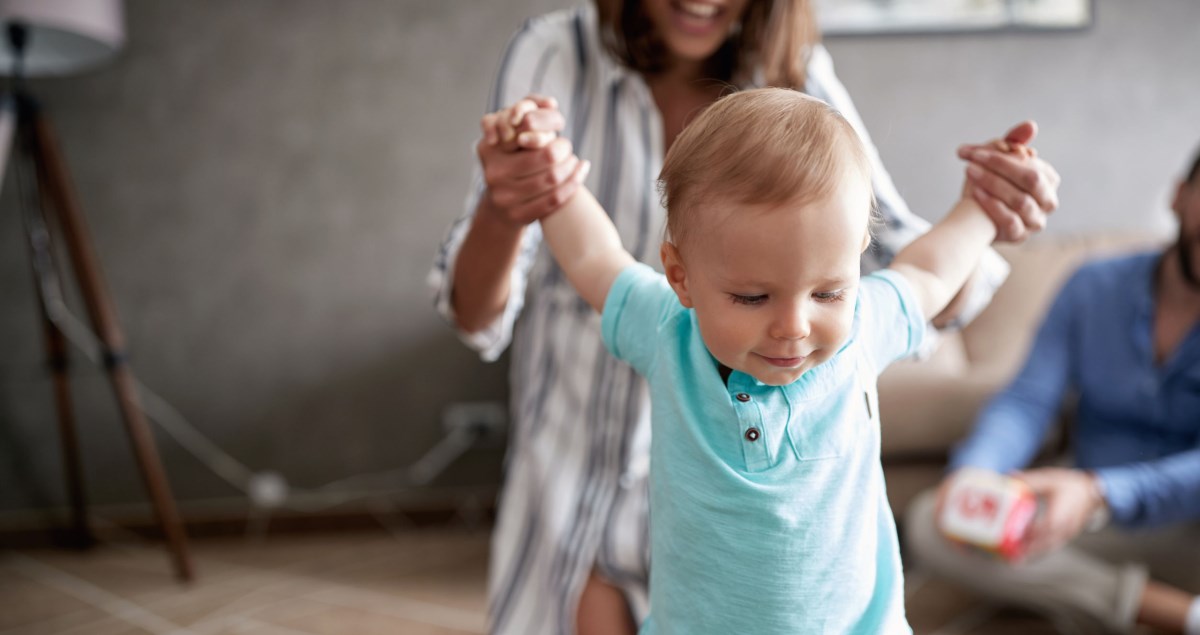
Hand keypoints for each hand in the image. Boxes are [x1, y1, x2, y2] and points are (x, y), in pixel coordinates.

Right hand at [476, 95, 589, 226]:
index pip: (528, 131)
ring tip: (574, 161)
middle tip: (568, 147)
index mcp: (490, 148)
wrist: (500, 205)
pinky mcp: (517, 216)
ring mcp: (503, 197)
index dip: (548, 127)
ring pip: (552, 179)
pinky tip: (581, 172)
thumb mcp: (512, 135)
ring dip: (572, 167)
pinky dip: (573, 185)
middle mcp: (493, 172)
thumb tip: (551, 103)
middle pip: (546, 156)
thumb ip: (528, 114)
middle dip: (564, 149)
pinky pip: (554, 200)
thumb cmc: (512, 160)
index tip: (557, 128)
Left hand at [958, 121, 1061, 242]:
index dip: (1003, 156)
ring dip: (994, 183)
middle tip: (973, 158)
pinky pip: (1011, 221)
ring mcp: (1036, 220)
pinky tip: (976, 194)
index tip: (974, 151)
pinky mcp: (1020, 235)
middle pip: (1031, 180)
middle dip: (1001, 166)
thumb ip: (1013, 143)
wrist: (973, 217)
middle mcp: (1048, 201)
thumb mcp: (997, 161)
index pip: (1031, 164)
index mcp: (1047, 179)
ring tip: (970, 172)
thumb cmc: (988, 184)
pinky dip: (993, 206)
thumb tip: (1030, 125)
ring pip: (1021, 200)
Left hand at [1013, 467, 1105, 558]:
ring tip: (1015, 561)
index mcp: (1058, 517)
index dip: (1026, 536)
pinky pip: (1053, 546)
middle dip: (1026, 552)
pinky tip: (1029, 554)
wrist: (1093, 492)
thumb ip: (1030, 480)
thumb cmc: (1070, 485)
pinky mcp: (1067, 535)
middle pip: (1043, 546)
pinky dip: (1041, 551)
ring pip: (1048, 549)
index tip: (1010, 538)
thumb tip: (1010, 475)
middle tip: (1009, 558)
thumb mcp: (1049, 479)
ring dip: (1033, 555)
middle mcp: (1063, 529)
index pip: (1040, 531)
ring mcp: (1066, 534)